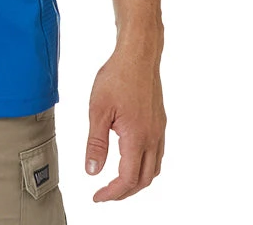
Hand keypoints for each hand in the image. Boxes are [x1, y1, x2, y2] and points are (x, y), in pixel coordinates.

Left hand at [85, 46, 165, 201]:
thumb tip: (92, 171)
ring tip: (116, 181)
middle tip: (105, 193)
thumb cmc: (117, 77)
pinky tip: (130, 158)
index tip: (97, 197)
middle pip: (144, 180)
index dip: (112, 193)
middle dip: (125, 192)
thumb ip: (96, 143)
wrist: (138, 55)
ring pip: (154, 168)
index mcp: (137, 137)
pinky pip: (157, 154)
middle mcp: (153, 137)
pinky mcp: (160, 122)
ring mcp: (159, 130)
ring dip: (136, 180)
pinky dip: (144, 165)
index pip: (127, 178)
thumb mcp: (98, 110)